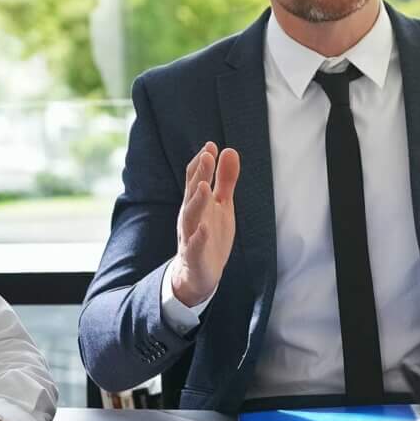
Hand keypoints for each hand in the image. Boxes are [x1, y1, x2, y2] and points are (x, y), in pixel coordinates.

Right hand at [164, 142, 239, 306]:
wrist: (199, 274)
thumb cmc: (209, 234)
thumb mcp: (221, 205)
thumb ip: (225, 180)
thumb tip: (229, 150)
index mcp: (197, 202)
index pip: (195, 178)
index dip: (202, 163)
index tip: (211, 145)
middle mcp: (190, 216)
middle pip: (192, 193)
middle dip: (199, 174)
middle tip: (207, 155)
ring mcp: (190, 236)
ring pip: (191, 216)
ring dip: (197, 200)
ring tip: (205, 185)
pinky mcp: (195, 256)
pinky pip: (195, 246)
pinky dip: (199, 238)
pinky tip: (205, 228)